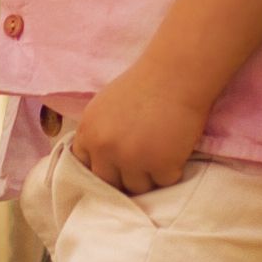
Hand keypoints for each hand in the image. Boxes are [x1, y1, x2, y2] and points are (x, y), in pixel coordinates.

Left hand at [69, 63, 207, 194]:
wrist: (176, 74)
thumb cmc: (144, 86)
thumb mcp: (105, 108)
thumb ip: (98, 135)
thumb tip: (99, 164)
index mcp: (88, 133)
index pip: (85, 168)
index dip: (103, 168)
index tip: (117, 166)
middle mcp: (105, 148)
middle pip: (110, 184)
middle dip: (124, 177)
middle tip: (142, 163)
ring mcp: (132, 159)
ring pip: (138, 187)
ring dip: (150, 176)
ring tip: (161, 153)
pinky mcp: (161, 165)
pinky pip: (164, 182)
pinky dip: (172, 171)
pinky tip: (175, 151)